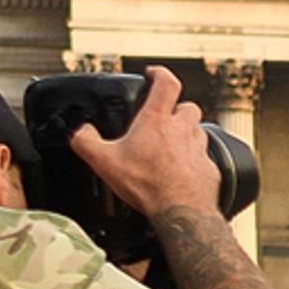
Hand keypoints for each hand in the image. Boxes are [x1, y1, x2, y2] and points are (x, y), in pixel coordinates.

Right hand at [75, 62, 223, 226]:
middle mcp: (185, 131)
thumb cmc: (149, 187)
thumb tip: (77, 131)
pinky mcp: (211, 171)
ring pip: (199, 131)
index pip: (167, 83)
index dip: (159, 73)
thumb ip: (85, 140)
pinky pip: (204, 158)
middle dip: (176, 107)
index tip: (152, 74)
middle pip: (188, 107)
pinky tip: (182, 169)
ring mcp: (201, 151)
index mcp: (159, 121)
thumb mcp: (104, 161)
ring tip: (170, 143)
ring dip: (187, 133)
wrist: (182, 215)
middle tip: (163, 115)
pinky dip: (194, 160)